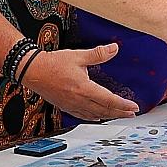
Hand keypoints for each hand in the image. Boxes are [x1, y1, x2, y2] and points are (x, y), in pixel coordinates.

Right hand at [22, 45, 141, 121]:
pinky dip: (94, 117)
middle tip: (131, 114)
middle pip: (104, 110)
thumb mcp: (78, 56)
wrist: (32, 71)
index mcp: (84, 88)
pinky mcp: (65, 107)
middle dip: (120, 113)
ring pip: (95, 115)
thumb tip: (114, 48)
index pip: (109, 100)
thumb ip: (98, 54)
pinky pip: (83, 116)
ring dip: (109, 116)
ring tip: (119, 115)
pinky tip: (98, 117)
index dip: (123, 105)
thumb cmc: (52, 63)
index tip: (134, 107)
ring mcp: (71, 105)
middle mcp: (78, 100)